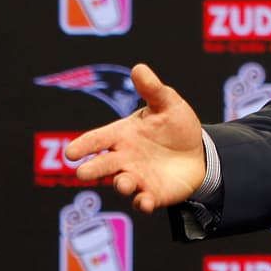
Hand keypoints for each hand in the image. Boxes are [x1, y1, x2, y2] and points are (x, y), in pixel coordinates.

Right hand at [65, 63, 206, 213]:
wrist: (199, 152)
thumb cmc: (176, 126)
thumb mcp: (168, 105)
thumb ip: (153, 90)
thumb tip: (139, 68)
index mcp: (122, 135)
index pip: (97, 139)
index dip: (83, 145)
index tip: (71, 152)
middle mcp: (124, 158)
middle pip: (102, 165)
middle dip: (92, 169)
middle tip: (84, 172)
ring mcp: (137, 177)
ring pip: (121, 184)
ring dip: (121, 184)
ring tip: (124, 182)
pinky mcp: (152, 194)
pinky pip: (143, 201)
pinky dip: (142, 203)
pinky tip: (145, 202)